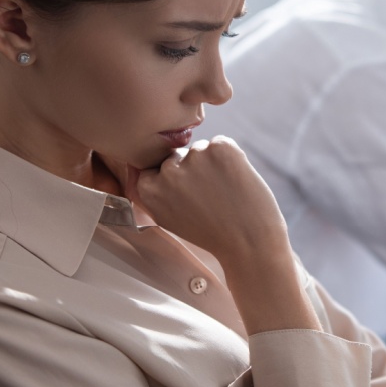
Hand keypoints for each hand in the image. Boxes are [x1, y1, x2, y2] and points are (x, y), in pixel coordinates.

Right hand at [128, 137, 288, 268]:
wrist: (248, 243)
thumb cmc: (211, 233)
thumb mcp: (168, 218)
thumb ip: (152, 193)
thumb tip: (137, 167)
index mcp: (149, 189)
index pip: (155, 167)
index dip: (176, 180)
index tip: (189, 196)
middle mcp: (168, 171)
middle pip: (178, 156)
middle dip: (193, 170)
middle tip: (210, 197)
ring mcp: (195, 157)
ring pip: (200, 149)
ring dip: (212, 164)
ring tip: (225, 193)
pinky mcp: (220, 148)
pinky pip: (221, 143)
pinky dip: (231, 158)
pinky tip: (236, 181)